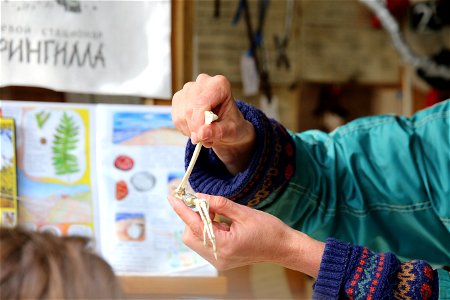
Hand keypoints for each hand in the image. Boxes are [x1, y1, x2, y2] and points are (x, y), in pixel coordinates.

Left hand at [168, 193, 323, 277]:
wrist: (283, 248)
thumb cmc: (268, 229)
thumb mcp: (244, 212)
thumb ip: (220, 204)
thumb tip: (200, 196)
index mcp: (225, 245)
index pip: (195, 225)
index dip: (182, 209)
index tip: (172, 196)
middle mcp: (218, 257)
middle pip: (190, 234)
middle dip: (194, 217)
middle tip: (208, 204)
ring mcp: (219, 261)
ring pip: (196, 239)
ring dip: (201, 223)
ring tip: (219, 214)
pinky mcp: (221, 260)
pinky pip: (205, 243)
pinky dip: (208, 230)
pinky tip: (222, 223)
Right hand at [171, 74, 255, 173]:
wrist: (226, 126)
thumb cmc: (232, 125)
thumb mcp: (231, 131)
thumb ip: (218, 131)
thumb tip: (202, 133)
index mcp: (220, 85)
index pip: (201, 101)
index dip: (199, 121)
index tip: (201, 137)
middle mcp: (203, 82)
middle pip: (190, 108)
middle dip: (195, 128)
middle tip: (206, 139)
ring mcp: (189, 89)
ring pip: (181, 113)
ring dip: (190, 130)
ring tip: (204, 134)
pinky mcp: (179, 98)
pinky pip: (176, 117)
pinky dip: (185, 128)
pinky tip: (196, 129)